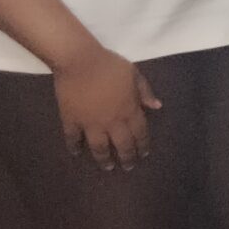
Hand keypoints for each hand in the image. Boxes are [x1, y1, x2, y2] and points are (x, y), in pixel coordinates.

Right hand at [52, 46, 161, 168]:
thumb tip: (157, 106)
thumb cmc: (109, 65)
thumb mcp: (134, 74)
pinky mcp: (71, 120)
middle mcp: (112, 122)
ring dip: (103, 159)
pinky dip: (74, 147)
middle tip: (127, 167)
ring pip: (99, 147)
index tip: (143, 154)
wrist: (79, 61)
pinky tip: (76, 153)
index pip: (139, 133)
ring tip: (106, 167)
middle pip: (121, 145)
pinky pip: (73, 138)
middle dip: (126, 158)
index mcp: (129, 110)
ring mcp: (90, 123)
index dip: (142, 145)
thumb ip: (145, 92)